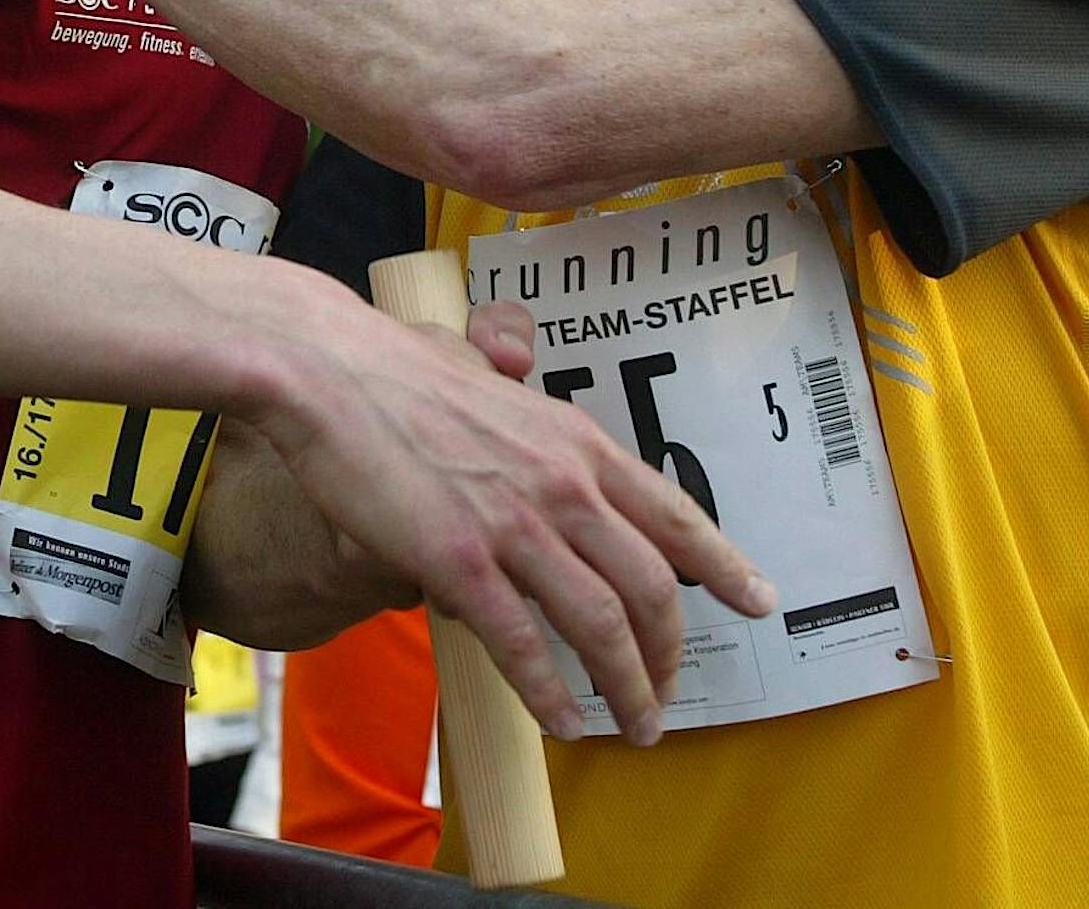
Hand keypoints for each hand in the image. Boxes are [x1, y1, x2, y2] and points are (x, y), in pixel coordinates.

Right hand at [259, 299, 774, 747]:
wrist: (330, 371)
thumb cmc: (396, 368)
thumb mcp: (486, 374)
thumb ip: (518, 390)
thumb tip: (521, 363)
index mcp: (575, 441)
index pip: (673, 514)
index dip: (723, 565)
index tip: (758, 599)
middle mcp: (563, 484)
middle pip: (650, 588)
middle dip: (670, 652)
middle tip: (670, 692)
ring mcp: (515, 525)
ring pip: (600, 626)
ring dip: (628, 687)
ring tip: (635, 726)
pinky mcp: (461, 562)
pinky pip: (524, 647)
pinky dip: (553, 694)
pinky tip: (565, 722)